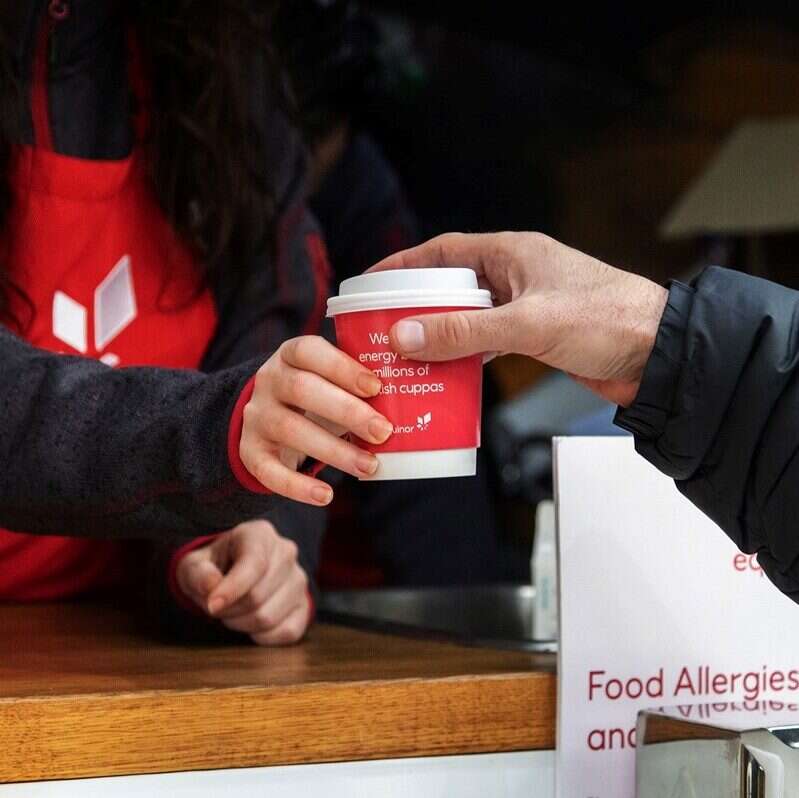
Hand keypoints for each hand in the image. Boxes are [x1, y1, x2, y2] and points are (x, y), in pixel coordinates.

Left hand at [175, 520, 311, 645]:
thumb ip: (198, 574)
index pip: (254, 564)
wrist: (231, 572)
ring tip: (232, 613)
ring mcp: (299, 579)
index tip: (211, 606)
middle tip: (216, 607)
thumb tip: (212, 588)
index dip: (232, 590)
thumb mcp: (193, 565)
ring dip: (242, 624)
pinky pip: (287, 632)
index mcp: (259, 534)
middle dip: (229, 610)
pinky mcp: (305, 605)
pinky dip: (263, 637)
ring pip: (269, 617)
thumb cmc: (212, 567)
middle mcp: (286, 552)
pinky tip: (250, 625)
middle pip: (257, 596)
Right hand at [242, 335, 392, 504]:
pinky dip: (298, 487)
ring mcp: (256, 417)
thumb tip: (407, 400)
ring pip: (290, 430)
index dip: (342, 367)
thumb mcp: (332, 382)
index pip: (309, 351)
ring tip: (370, 466)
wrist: (267, 421)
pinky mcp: (250, 452)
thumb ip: (359, 386)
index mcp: (291, 355)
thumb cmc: (318, 397)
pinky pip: (269, 471)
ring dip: (333, 450)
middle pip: (302, 390)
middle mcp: (268, 381)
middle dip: (346, 411)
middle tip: (383, 431)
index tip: (376, 387)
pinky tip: (326, 495)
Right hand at [369, 232, 667, 405]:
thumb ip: (465, 330)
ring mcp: (525, 306)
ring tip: (405, 354)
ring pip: (468, 317)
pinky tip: (447, 373)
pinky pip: (487, 341)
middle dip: (416, 305)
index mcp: (513, 254)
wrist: (658, 355)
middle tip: (381, 326)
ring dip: (440, 334)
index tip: (371, 281)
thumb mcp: (528, 323)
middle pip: (451, 286)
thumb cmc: (607, 320)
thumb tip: (406, 334)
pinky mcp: (535, 335)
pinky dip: (466, 355)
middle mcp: (516, 276)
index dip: (405, 265)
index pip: (444, 251)